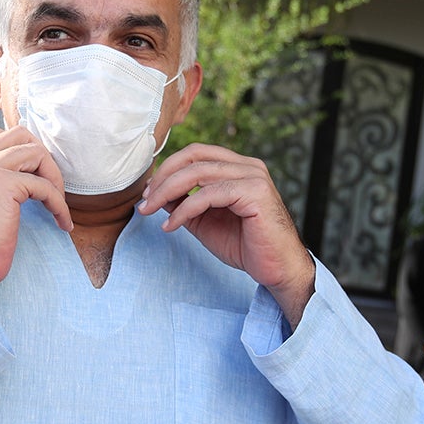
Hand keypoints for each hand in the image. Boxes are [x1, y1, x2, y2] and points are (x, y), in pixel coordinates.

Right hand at [0, 126, 72, 296]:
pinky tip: (61, 221)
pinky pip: (44, 185)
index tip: (39, 178)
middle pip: (23, 135)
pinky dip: (58, 204)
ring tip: (58, 204)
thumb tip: (28, 175)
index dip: (28, 152)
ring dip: (55, 179)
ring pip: (36, 153)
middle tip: (52, 189)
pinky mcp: (3, 185)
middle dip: (45, 160)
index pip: (1, 134)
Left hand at [137, 143, 313, 325]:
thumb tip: (156, 192)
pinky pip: (208, 195)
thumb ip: (184, 203)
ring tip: (150, 211)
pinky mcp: (255, 193)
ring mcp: (253, 176)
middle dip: (163, 176)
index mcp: (238, 167)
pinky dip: (184, 209)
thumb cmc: (246, 246)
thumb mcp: (205, 221)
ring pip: (198, 172)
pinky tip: (171, 224)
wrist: (278, 269)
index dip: (167, 168)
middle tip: (145, 200)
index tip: (148, 192)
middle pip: (194, 156)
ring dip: (167, 192)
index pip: (196, 153)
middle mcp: (248, 166)